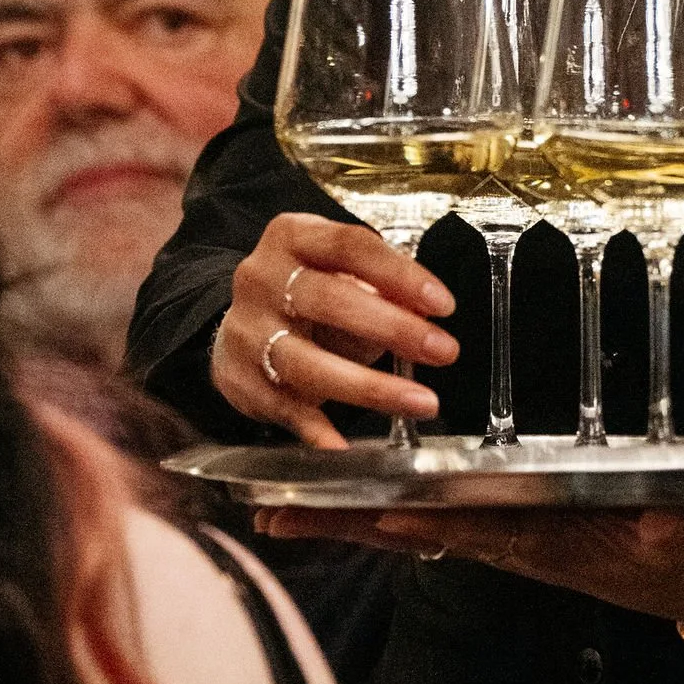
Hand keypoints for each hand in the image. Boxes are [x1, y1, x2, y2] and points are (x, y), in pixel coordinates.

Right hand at [213, 212, 457, 449]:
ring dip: (368, 386)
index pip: (350, 246)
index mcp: (292, 238)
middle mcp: (261, 278)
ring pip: (306, 362)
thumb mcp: (344, 276)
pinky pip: (283, 407)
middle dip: (393, 328)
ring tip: (421, 402)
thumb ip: (384, 290)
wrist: (242, 326)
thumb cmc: (310, 297)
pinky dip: (314, 428)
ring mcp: (246, 330)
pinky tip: (343, 445)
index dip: (400, 275)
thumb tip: (428, 316)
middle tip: (443, 351)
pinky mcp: (239, 377)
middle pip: (328, 300)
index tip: (443, 304)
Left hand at [252, 503, 683, 635]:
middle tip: (271, 514)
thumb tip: (662, 525)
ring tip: (278, 511)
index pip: (468, 525)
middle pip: (413, 528)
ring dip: (345, 519)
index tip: (366, 509)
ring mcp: (500, 541)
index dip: (418, 517)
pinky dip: (383, 514)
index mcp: (543, 541)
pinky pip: (433, 523)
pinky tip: (343, 508)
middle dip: (343, 522)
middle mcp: (506, 543)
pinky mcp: (505, 534)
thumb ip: (672, 533)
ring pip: (409, 526)